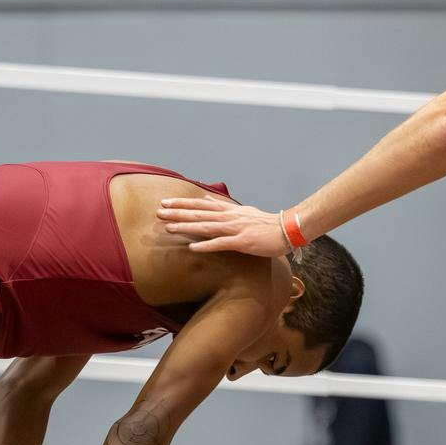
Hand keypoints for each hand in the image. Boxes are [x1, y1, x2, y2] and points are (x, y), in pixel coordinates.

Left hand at [156, 195, 290, 256]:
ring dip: (186, 227)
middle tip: (159, 211)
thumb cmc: (265, 223)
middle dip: (178, 212)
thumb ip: (224, 205)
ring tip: (168, 227)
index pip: (200, 205)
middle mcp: (228, 217)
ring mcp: (234, 229)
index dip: (182, 203)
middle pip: (199, 214)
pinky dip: (206, 245)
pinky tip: (193, 247)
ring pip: (205, 227)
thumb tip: (207, 197)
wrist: (286, 229)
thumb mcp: (243, 210)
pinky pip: (221, 244)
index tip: (166, 202)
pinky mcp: (242, 242)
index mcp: (228, 211)